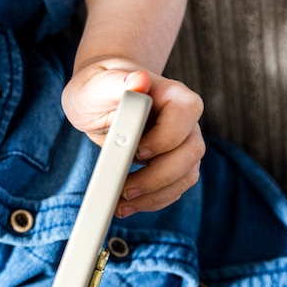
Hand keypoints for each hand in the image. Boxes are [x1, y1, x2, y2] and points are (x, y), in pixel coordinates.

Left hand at [62, 64, 203, 216]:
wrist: (100, 100)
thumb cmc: (98, 89)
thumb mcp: (96, 85)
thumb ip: (115, 83)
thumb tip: (139, 81)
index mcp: (172, 94)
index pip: (184, 116)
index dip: (163, 139)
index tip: (137, 151)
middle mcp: (185, 120)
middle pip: (190, 152)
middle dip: (158, 177)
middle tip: (125, 189)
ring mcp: (183, 144)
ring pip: (186, 176)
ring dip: (155, 195)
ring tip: (121, 204)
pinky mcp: (174, 165)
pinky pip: (174, 189)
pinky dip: (152, 201)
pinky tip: (126, 205)